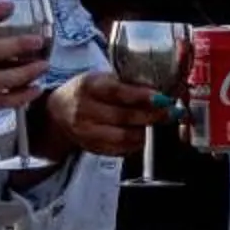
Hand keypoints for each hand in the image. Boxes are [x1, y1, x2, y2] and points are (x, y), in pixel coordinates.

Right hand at [36, 70, 170, 158]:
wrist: (58, 111)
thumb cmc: (86, 91)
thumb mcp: (100, 78)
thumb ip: (125, 84)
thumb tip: (159, 90)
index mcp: (88, 86)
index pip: (117, 92)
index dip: (141, 96)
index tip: (162, 98)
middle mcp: (84, 110)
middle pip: (124, 117)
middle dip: (152, 115)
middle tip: (170, 112)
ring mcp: (86, 132)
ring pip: (123, 137)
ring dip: (145, 132)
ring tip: (156, 124)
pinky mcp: (90, 147)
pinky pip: (118, 150)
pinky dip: (135, 144)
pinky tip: (142, 136)